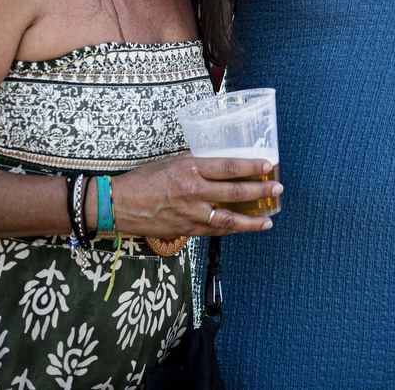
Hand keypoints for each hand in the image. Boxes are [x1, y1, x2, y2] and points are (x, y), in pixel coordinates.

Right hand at [108, 154, 278, 236]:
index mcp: (190, 169)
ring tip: (268, 220)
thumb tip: (220, 166)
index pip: (228, 166)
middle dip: (260, 191)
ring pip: (228, 219)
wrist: (117, 204)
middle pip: (235, 192)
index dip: (251, 166)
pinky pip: (213, 231)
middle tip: (277, 190)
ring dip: (251, 220)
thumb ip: (196, 165)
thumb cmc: (142, 180)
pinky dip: (230, 230)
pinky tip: (242, 228)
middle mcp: (193, 191)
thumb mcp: (171, 162)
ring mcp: (190, 214)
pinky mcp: (185, 230)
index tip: (268, 165)